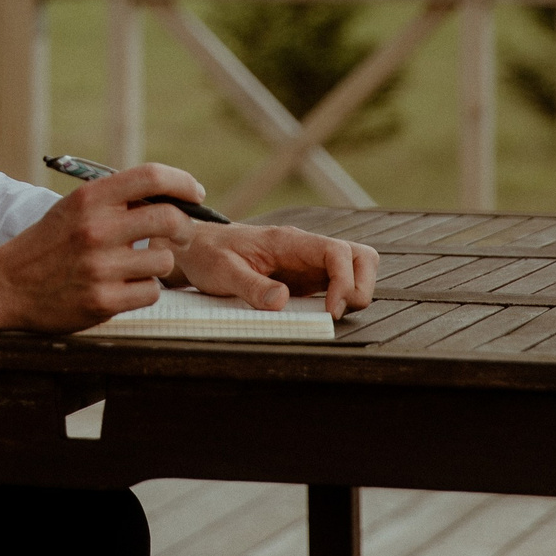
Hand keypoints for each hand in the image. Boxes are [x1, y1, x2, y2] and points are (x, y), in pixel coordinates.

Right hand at [0, 163, 205, 331]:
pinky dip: (143, 290)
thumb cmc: (50, 243)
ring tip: (136, 266)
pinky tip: (123, 286)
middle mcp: (96, 229)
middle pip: (169, 219)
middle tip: (182, 233)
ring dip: (158, 264)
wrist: (6, 283)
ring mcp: (100, 267)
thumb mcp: (75, 208)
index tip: (195, 193)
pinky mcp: (102, 301)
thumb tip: (174, 196)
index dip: (182, 182)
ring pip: (163, 261)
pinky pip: (150, 292)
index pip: (151, 176)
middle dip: (185, 227)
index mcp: (90, 198)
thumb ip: (117, 200)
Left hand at [173, 224, 379, 316]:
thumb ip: (251, 286)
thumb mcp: (222, 271)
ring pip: (355, 268)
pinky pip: (338, 283)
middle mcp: (305, 249)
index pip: (337, 250)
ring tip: (328, 314)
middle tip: (335, 312)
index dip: (344, 281)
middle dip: (360, 286)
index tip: (329, 310)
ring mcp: (308, 262)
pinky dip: (340, 299)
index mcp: (288, 241)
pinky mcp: (305, 277)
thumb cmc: (207, 254)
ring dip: (354, 293)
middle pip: (360, 256)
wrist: (195, 247)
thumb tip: (281, 301)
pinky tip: (319, 314)